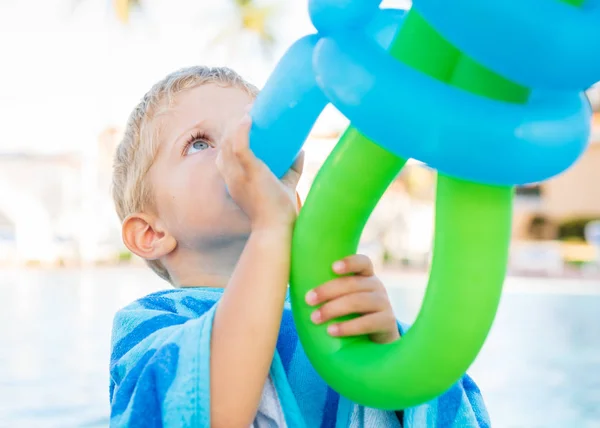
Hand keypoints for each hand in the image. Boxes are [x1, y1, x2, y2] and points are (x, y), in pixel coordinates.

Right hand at [216, 114, 303, 231]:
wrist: (278, 228)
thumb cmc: (280, 212)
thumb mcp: (285, 185)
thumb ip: (292, 168)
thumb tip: (302, 149)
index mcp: (234, 181)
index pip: (224, 154)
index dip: (231, 136)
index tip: (246, 122)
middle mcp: (231, 177)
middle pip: (224, 143)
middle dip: (234, 125)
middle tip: (252, 111)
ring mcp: (238, 175)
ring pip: (228, 141)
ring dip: (238, 123)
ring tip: (252, 110)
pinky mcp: (248, 173)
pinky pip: (238, 146)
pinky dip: (242, 131)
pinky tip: (249, 119)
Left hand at [305, 254, 399, 343]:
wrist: (377, 342)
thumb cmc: (352, 315)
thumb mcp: (344, 299)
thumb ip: (329, 290)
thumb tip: (292, 283)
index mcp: (366, 276)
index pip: (363, 262)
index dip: (349, 262)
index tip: (333, 268)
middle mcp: (377, 286)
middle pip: (353, 283)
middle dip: (328, 290)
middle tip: (308, 300)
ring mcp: (384, 304)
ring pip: (359, 301)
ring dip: (333, 309)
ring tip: (315, 318)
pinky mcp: (388, 322)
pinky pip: (368, 322)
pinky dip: (348, 327)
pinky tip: (332, 331)